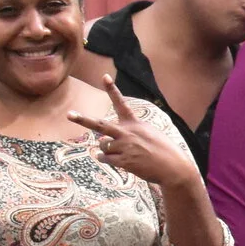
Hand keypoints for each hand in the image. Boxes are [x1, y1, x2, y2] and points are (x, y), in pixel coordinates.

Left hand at [68, 76, 203, 190]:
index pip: (121, 104)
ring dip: (107, 149)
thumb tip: (102, 142)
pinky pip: (105, 158)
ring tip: (123, 153)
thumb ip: (127, 133)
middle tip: (69, 114)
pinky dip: (108, 160)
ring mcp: (125, 147)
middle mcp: (128, 133)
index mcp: (135, 124)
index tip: (104, 77)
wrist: (174, 168)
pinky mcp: (124, 161)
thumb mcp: (149, 134)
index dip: (112, 90)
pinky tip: (121, 161)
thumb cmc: (164, 151)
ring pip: (102, 145)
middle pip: (100, 125)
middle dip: (83, 120)